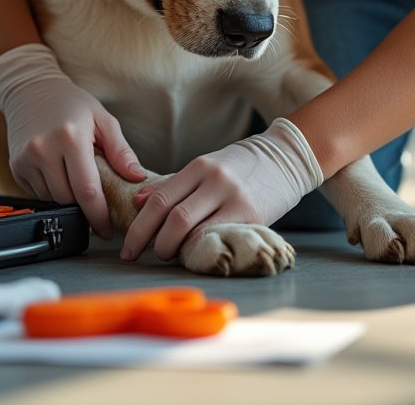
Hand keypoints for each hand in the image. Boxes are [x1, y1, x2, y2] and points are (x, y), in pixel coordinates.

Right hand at [0, 43, 144, 238]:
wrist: (30, 90)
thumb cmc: (71, 103)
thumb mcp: (103, 119)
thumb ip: (121, 151)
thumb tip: (138, 178)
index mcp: (70, 138)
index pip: (87, 191)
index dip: (99, 216)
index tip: (108, 229)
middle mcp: (43, 150)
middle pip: (69, 199)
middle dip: (85, 205)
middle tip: (96, 198)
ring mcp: (25, 160)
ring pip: (53, 199)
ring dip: (68, 197)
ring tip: (76, 176)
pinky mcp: (15, 167)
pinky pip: (39, 193)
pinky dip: (52, 189)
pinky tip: (58, 172)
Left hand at [121, 118, 323, 261]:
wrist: (286, 159)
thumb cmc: (240, 166)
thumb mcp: (206, 166)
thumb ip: (173, 184)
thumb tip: (138, 201)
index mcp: (199, 167)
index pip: (159, 199)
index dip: (138, 227)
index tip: (128, 247)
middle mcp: (214, 181)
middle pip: (172, 218)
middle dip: (153, 243)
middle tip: (147, 254)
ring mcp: (234, 199)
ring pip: (193, 230)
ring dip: (174, 249)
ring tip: (169, 255)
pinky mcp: (252, 217)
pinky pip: (218, 238)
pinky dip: (200, 249)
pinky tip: (194, 254)